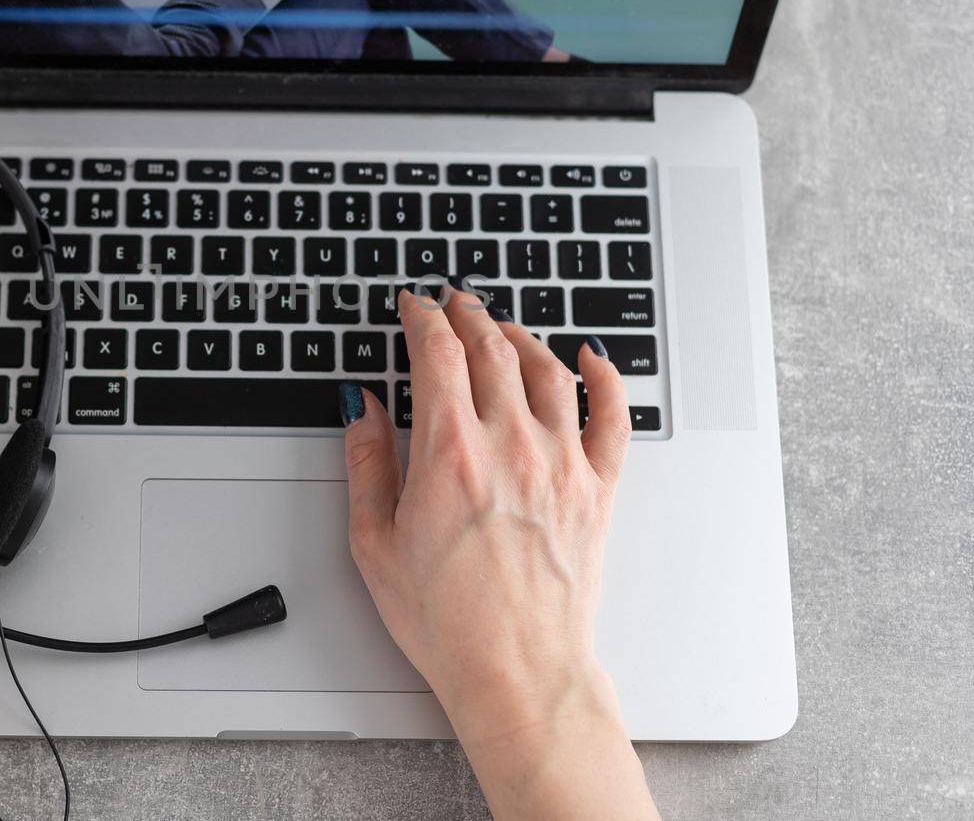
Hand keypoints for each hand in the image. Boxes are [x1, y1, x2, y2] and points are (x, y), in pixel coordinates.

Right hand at [341, 290, 657, 819]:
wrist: (517, 671)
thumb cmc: (446, 620)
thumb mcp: (374, 542)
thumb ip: (366, 463)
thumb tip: (361, 409)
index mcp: (449, 453)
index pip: (437, 353)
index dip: (422, 318)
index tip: (413, 306)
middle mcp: (510, 445)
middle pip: (491, 349)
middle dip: (467, 314)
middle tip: (453, 302)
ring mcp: (560, 464)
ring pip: (546, 369)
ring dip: (520, 335)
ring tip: (502, 327)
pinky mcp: (596, 489)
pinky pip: (612, 416)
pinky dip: (604, 377)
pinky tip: (591, 358)